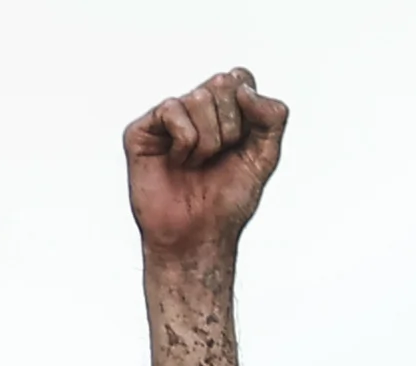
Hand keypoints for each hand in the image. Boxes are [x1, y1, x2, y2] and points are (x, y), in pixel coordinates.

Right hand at [126, 68, 287, 254]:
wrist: (198, 236)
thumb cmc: (227, 201)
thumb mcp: (265, 158)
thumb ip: (272, 118)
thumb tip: (242, 88)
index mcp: (225, 110)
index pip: (241, 78)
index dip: (249, 109)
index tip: (242, 144)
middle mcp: (195, 108)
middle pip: (224, 83)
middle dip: (230, 128)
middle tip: (218, 158)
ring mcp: (168, 116)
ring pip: (199, 97)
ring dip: (208, 141)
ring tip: (197, 164)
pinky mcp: (143, 128)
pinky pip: (173, 110)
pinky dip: (184, 144)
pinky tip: (176, 162)